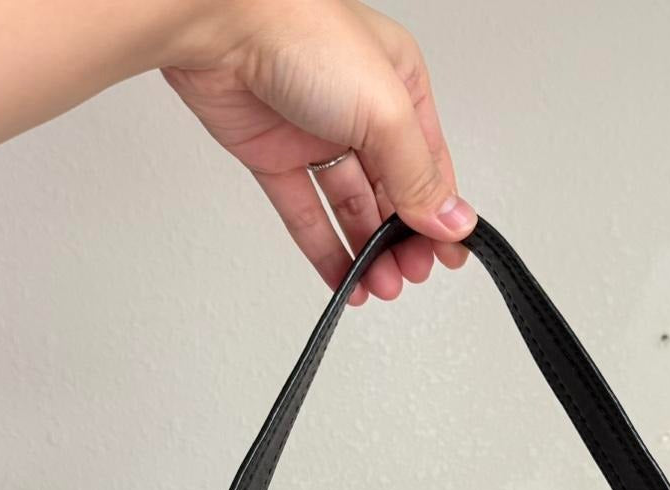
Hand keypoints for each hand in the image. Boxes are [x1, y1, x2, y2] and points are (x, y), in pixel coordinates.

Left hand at [163, 0, 474, 303]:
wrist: (218, 21)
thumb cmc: (301, 33)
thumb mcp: (386, 110)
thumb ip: (419, 175)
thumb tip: (452, 221)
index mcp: (400, 85)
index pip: (430, 165)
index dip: (440, 214)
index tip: (447, 257)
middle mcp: (360, 109)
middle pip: (391, 192)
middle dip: (403, 239)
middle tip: (409, 274)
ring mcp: (315, 133)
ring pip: (350, 207)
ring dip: (368, 251)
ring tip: (380, 284)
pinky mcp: (273, 155)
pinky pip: (306, 213)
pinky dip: (325, 249)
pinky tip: (345, 278)